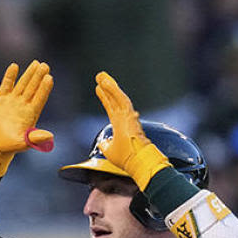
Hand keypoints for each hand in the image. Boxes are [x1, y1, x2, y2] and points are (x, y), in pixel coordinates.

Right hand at [0, 60, 54, 176]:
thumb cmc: (10, 145)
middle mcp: (23, 105)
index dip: (44, 89)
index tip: (49, 78)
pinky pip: (6, 85)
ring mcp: (13, 100)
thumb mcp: (24, 143)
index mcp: (31, 114)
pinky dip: (9, 76)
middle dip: (39, 77)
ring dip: (29, 74)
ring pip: (22, 84)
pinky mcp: (1, 99)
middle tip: (45, 65)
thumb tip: (50, 137)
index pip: (39, 98)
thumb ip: (36, 139)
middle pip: (33, 88)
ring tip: (36, 63)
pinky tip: (14, 66)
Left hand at [93, 71, 171, 188]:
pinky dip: (113, 90)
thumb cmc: (127, 159)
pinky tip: (106, 82)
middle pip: (114, 99)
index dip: (105, 98)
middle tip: (99, 76)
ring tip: (100, 75)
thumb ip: (105, 145)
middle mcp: (125, 119)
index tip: (98, 89)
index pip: (111, 108)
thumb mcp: (110, 151)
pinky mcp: (130, 115)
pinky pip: (121, 99)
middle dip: (106, 87)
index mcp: (120, 126)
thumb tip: (102, 143)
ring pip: (118, 97)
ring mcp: (128, 116)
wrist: (139, 162)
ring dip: (109, 85)